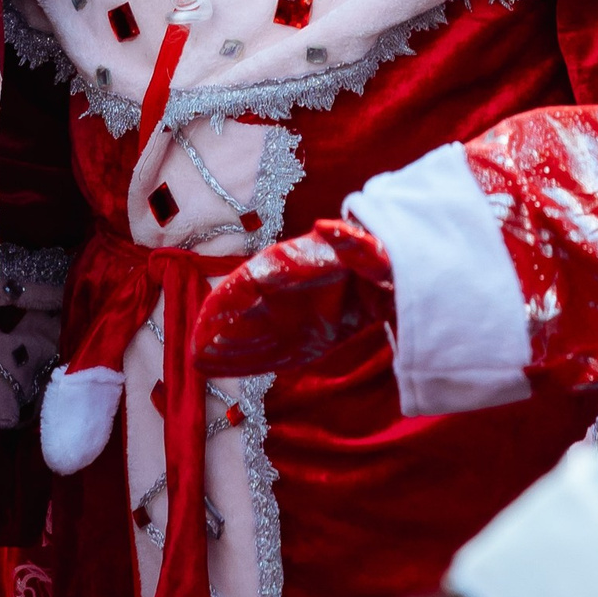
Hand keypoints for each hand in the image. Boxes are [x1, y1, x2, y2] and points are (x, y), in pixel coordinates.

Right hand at [193, 218, 395, 378]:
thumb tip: (326, 225)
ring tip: (201, 365)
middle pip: (248, 308)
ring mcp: (297, 314)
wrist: (402, 277)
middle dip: (219, 328)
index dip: (230, 297)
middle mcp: (290, 289)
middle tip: (195, 350)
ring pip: (256, 332)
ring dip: (230, 348)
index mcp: (300, 262)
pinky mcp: (310, 337)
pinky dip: (252, 360)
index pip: (257, 278)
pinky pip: (276, 350)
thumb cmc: (385, 258)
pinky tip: (229, 371)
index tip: (210, 315)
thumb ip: (352, 241)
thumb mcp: (374, 249)